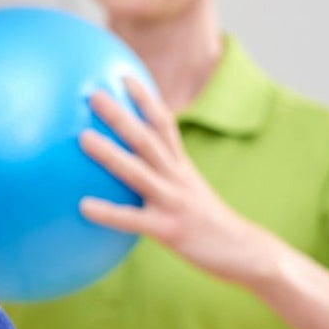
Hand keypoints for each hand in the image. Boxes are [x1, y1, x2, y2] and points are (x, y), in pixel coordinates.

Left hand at [79, 79, 277, 286]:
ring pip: (139, 171)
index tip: (123, 75)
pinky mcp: (169, 229)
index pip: (164, 122)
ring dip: (110, 153)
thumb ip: (166, 180)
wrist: (245, 252)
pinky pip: (133, 220)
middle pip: (147, 137)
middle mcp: (178, 177)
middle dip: (121, 113)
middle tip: (93, 94)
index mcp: (182, 167)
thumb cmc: (209, 226)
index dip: (145, 97)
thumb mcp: (190, 194)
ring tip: (82, 138)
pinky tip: (82, 206)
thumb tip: (133, 173)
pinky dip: (108, 212)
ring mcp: (175, 202)